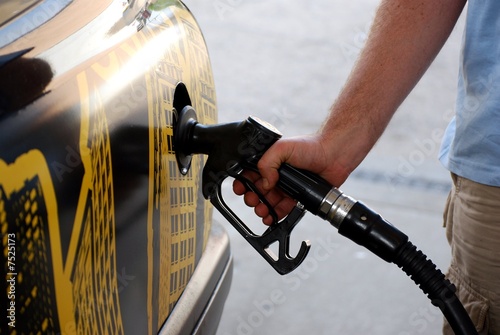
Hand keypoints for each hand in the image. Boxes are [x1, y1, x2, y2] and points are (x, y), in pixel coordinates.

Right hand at [233, 134, 351, 224]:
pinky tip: (271, 218)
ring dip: (262, 209)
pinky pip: (282, 209)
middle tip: (253, 200)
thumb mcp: (282, 148)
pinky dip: (275, 215)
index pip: (249, 174)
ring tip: (262, 211)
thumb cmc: (310, 146)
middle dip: (252, 198)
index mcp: (269, 161)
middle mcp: (276, 174)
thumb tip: (264, 183)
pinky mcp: (296, 197)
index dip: (243, 182)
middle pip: (257, 191)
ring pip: (268, 202)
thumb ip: (267, 163)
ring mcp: (286, 186)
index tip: (240, 189)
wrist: (333, 156)